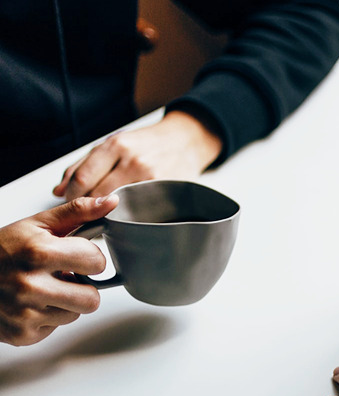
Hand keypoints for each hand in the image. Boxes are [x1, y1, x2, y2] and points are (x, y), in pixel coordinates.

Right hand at [0, 195, 118, 345]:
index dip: (89, 258)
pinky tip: (30, 303)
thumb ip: (77, 213)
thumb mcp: (37, 225)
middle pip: (92, 298)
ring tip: (43, 288)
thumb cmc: (1, 250)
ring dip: (65, 303)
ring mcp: (25, 313)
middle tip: (62, 276)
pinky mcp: (21, 334)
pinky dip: (47, 317)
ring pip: (76, 314)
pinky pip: (55, 328)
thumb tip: (111, 202)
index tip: (74, 255)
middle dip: (83, 287)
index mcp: (38, 252)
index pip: (97, 262)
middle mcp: (30, 285)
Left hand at [53, 110, 222, 200]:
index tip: (71, 203)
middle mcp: (133, 160)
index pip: (82, 179)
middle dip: (86, 208)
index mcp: (116, 145)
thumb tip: (58, 190)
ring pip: (118, 205)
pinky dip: (128, 215)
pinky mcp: (165, 190)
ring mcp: (151, 177)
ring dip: (106, 214)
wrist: (186, 141)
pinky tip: (126, 214)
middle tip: (85, 212)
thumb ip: (83, 165)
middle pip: (98, 195)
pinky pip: (139, 210)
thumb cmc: (147, 144)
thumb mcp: (114, 144)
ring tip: (105, 214)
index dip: (71, 196)